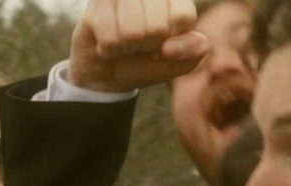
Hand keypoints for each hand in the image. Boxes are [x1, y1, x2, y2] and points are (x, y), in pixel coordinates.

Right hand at [68, 0, 210, 94]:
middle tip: (141, 44)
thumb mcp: (180, 62)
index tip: (164, 45)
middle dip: (148, 46)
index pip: (183, 17)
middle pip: (157, 27)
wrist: (110, 72)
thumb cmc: (148, 61)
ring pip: (132, 33)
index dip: (173, 42)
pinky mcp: (97, 4)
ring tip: (125, 43)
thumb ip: (193, 50)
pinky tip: (108, 43)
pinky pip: (110, 38)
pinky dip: (109, 49)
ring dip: (128, 48)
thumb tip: (170, 47)